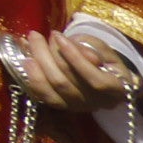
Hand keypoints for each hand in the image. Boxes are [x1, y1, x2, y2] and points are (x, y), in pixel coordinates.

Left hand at [12, 29, 137, 104]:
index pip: (95, 80)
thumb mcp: (103, 48)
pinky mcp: (64, 107)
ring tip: (28, 43)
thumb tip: (72, 47)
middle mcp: (98, 103)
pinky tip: (25, 59)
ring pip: (53, 90)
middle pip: (67, 83)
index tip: (57, 35)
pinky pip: (45, 97)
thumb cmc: (104, 59)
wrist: (104, 77)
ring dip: (37, 64)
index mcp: (117, 88)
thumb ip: (90, 47)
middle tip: (36, 35)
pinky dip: (32, 77)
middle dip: (47, 55)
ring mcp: (79, 107)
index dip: (74, 57)